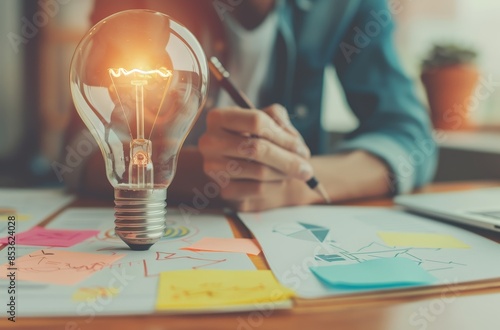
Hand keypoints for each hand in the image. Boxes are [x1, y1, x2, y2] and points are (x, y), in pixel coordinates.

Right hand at [198, 104, 314, 210]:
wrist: (243, 163)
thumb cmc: (258, 137)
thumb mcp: (268, 119)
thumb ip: (281, 123)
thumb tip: (295, 146)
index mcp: (218, 117)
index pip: (256, 121)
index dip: (283, 136)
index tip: (301, 149)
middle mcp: (210, 142)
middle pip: (257, 149)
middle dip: (288, 160)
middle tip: (307, 169)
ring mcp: (213, 167)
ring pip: (260, 172)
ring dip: (284, 174)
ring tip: (294, 172)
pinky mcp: (222, 189)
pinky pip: (257, 189)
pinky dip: (275, 187)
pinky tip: (279, 181)